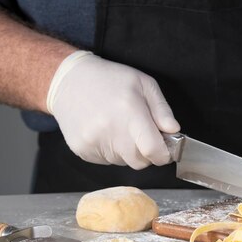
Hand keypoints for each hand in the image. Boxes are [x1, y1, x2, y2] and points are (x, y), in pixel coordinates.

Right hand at [47, 51, 179, 169]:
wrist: (67, 80)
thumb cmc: (110, 79)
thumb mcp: (144, 84)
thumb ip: (162, 110)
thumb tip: (174, 131)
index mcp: (130, 112)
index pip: (153, 151)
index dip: (164, 155)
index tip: (166, 150)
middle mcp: (110, 130)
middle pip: (140, 161)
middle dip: (146, 152)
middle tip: (141, 134)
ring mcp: (93, 142)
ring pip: (123, 162)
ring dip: (127, 151)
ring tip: (119, 127)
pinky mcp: (82, 150)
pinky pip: (106, 161)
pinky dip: (111, 151)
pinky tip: (105, 131)